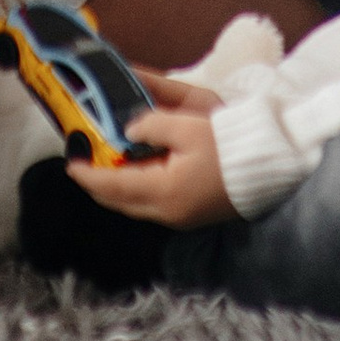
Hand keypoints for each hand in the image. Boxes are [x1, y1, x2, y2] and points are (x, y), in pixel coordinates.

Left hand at [67, 104, 229, 228]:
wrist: (269, 165)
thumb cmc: (230, 142)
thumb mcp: (189, 122)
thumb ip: (153, 122)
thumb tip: (130, 129)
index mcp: (163, 191)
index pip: (112, 185)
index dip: (88, 174)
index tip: (70, 163)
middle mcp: (166, 212)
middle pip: (119, 202)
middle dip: (97, 183)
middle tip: (84, 161)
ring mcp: (179, 218)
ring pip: (133, 206)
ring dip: (116, 186)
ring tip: (105, 162)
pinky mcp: (189, 215)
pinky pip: (150, 205)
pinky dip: (135, 188)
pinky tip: (136, 169)